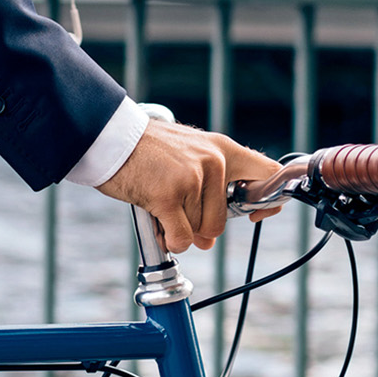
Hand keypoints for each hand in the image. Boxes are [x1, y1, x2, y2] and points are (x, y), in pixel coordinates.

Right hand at [97, 120, 282, 251]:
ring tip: (160, 207)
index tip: (255, 213)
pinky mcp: (169, 196)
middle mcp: (213, 162)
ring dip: (180, 230)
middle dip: (199, 226)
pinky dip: (170, 240)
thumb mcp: (186, 154)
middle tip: (177, 212)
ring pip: (200, 231)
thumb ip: (206, 190)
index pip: (269, 174)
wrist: (109, 136)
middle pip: (222, 220)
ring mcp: (191, 179)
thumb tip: (209, 239)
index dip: (268, 201)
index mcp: (222, 149)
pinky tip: (159, 226)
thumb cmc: (143, 150)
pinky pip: (181, 238)